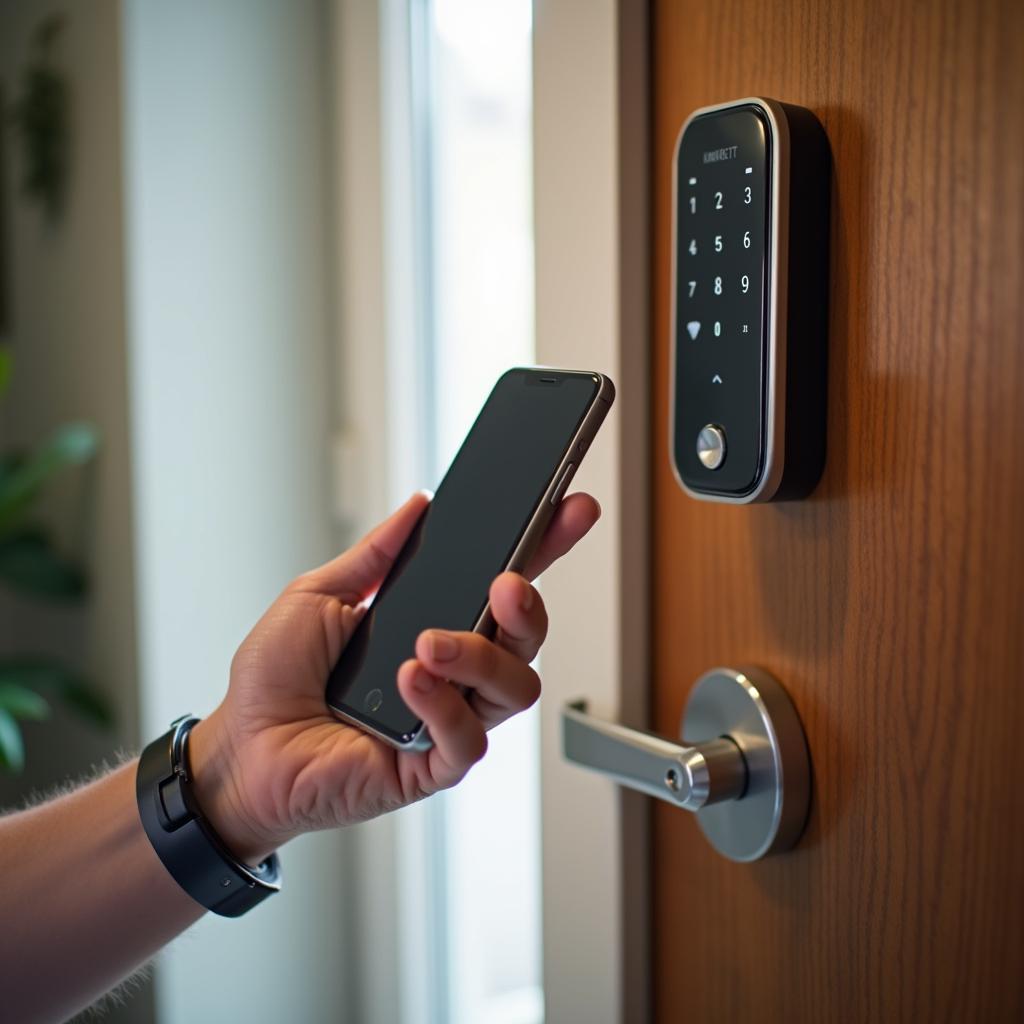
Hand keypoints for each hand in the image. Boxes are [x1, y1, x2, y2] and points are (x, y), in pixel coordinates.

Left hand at [187, 491, 600, 862]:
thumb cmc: (274, 680)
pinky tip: (410, 683)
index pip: (503, 587)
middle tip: (502, 583)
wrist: (240, 749)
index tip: (570, 511)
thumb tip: (419, 507)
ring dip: (479, 656)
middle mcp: (453, 673)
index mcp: (434, 625)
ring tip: (428, 644)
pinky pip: (470, 738)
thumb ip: (374, 554)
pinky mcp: (432, 766)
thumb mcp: (318, 594)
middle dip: (528, 606)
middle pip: (527, 639)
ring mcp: (447, 718)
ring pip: (515, 688)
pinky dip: (444, 705)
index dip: (544, 549)